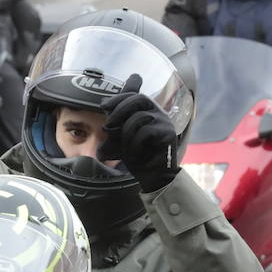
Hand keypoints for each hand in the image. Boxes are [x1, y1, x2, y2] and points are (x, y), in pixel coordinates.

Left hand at [97, 74, 179, 191]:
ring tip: (126, 148)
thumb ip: (114, 124)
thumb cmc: (137, 155)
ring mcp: (164, 122)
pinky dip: (135, 144)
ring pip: (139, 117)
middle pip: (139, 98)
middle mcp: (158, 112)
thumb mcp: (120, 137)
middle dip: (120, 109)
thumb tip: (102, 107)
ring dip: (126, 134)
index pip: (133, 94)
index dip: (118, 97)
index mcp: (147, 110)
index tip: (103, 105)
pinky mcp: (168, 134)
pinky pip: (145, 132)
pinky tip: (136, 154)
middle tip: (108, 125)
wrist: (151, 176)